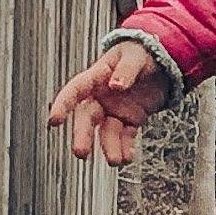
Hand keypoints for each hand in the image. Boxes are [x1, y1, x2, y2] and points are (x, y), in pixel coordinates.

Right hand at [47, 39, 173, 166]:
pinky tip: (129, 158)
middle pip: (87, 118)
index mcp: (97, 77)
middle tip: (81, 153)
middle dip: (83, 135)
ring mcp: (115, 110)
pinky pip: (125, 135)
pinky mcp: (131, 119)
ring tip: (116, 161)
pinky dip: (126, 147)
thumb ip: (127, 69)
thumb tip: (115, 85)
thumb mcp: (137, 55)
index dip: (62, 104)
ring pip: (106, 131)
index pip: (75, 90)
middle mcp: (101, 97)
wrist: (161, 62)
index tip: (54, 120)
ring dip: (109, 147)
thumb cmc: (143, 53)